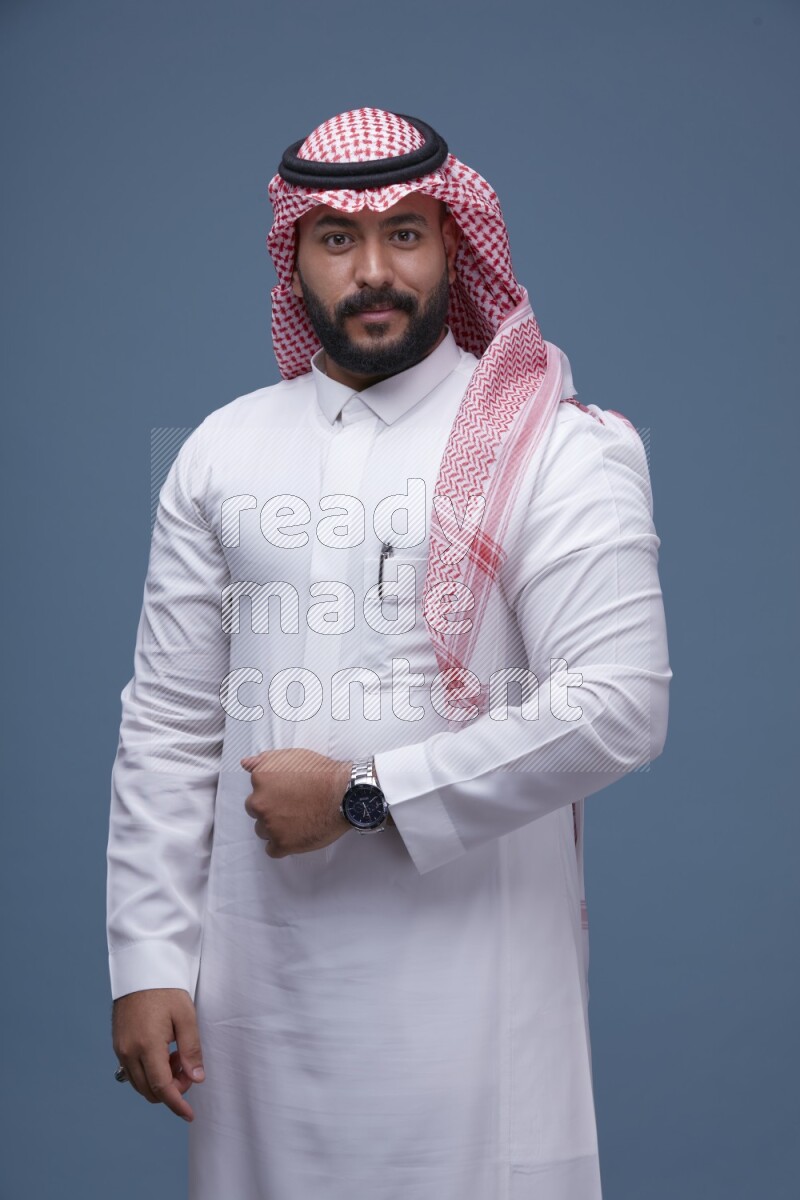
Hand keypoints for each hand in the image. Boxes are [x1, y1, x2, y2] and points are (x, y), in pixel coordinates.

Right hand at [112, 988, 204, 1121]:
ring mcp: (120, 1049)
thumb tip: (196, 1078)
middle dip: (172, 1089)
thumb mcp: (186, 1016)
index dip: (177, 1104)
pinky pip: (133, 1071)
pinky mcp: (118, 1045)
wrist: (141, 969)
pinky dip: (149, 1072)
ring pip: (140, 1084)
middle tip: (188, 1067)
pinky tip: (164, 1053)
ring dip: (160, 1081)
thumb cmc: (166, 989)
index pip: (161, 1087)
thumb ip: (191, 1049)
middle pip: (149, 1090)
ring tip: (177, 1056)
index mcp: (147, 1046)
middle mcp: (129, 1052)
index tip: (189, 1114)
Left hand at [241, 748, 352, 857]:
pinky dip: (282, 844)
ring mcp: (269, 825)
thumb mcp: (292, 756)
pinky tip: (297, 835)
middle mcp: (259, 803)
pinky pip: (272, 849)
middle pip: (257, 811)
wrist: (344, 793)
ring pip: (263, 830)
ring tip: (298, 821)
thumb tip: (245, 764)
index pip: (256, 790)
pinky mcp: (281, 844)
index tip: (288, 793)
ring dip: (275, 827)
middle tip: (293, 807)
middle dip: (271, 810)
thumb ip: (264, 760)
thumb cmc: (322, 773)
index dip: (273, 792)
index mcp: (260, 779)